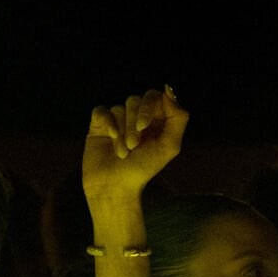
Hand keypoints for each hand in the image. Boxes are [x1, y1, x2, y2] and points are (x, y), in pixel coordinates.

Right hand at [82, 88, 188, 206]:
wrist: (115, 187)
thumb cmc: (144, 169)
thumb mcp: (169, 146)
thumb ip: (178, 118)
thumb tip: (168, 90)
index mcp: (156, 120)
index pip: (153, 97)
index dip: (148, 107)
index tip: (144, 126)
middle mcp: (136, 118)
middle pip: (135, 100)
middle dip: (133, 123)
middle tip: (134, 145)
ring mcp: (117, 120)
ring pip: (119, 109)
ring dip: (122, 132)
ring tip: (123, 153)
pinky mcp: (99, 125)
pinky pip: (102, 111)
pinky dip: (107, 123)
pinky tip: (110, 138)